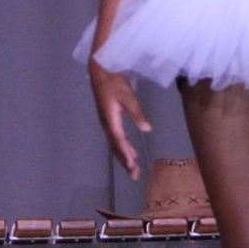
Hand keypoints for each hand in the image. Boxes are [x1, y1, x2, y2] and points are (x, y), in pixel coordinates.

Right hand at [89, 62, 149, 179]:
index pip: (119, 141)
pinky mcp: (109, 119)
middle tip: (134, 175)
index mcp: (111, 120)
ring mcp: (107, 122)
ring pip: (115, 144)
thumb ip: (137, 113)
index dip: (126, 154)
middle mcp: (107, 124)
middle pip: (116, 147)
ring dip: (124, 156)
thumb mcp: (127, 96)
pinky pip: (116, 138)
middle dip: (125, 162)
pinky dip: (123, 147)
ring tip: (133, 168)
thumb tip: (147, 130)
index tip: (132, 166)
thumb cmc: (114, 82)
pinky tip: (131, 151)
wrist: (100, 71)